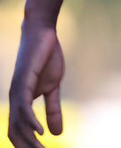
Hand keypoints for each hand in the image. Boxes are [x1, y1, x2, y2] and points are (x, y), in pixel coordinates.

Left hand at [8, 22, 64, 147]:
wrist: (43, 33)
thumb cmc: (47, 58)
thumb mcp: (53, 87)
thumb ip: (53, 109)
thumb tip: (56, 133)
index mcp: (20, 102)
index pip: (18, 132)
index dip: (27, 146)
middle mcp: (14, 100)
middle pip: (15, 133)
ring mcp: (16, 92)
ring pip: (18, 124)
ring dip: (30, 141)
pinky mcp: (22, 83)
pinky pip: (24, 108)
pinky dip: (31, 122)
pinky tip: (40, 132)